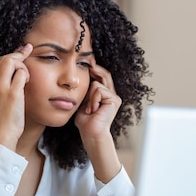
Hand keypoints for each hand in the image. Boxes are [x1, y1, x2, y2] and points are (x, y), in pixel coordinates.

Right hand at [0, 44, 32, 149]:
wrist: (2, 134)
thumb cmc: (3, 117)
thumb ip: (2, 82)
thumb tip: (15, 67)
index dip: (12, 55)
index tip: (23, 51)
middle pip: (5, 58)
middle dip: (19, 55)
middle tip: (29, 52)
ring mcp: (0, 87)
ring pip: (12, 62)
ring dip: (23, 66)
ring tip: (26, 79)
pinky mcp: (12, 93)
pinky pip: (21, 74)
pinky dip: (27, 75)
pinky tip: (27, 83)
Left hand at [75, 64, 121, 183]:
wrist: (91, 133)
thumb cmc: (85, 121)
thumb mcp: (83, 102)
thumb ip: (85, 92)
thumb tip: (81, 78)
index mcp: (105, 95)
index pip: (102, 77)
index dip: (95, 69)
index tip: (87, 62)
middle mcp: (112, 95)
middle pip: (104, 75)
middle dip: (95, 69)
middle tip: (89, 64)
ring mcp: (114, 97)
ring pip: (97, 84)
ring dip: (89, 97)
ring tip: (90, 109)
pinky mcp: (114, 100)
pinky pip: (98, 90)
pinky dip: (93, 99)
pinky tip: (93, 109)